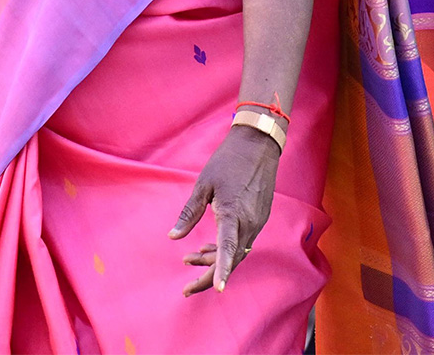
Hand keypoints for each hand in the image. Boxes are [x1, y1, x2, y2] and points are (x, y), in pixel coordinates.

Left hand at [169, 126, 280, 295]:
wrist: (258, 144)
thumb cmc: (227, 162)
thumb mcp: (203, 185)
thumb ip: (189, 213)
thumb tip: (173, 237)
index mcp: (233, 214)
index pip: (228, 250)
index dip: (221, 271)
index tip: (217, 289)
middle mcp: (249, 222)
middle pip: (231, 259)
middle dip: (209, 275)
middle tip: (187, 288)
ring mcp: (257, 221)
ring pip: (237, 252)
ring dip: (215, 260)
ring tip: (190, 259)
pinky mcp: (260, 217)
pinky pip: (243, 241)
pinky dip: (226, 249)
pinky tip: (209, 246)